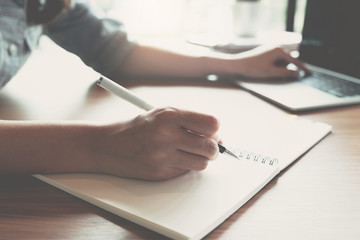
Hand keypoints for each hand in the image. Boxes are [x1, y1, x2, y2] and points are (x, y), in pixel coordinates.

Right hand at [95, 107, 219, 179]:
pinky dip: (184, 165)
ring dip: (200, 158)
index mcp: (169, 116)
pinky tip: (172, 158)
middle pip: (210, 147)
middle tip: (205, 145)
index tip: (211, 131)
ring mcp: (163, 157)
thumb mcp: (162, 114)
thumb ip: (190, 122)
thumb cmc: (138, 127)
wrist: (108, 145)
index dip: (214, 129)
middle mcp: (166, 135)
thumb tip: (217, 136)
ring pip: (202, 163)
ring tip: (187, 151)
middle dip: (212, 148)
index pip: (211, 124)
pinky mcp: (160, 173)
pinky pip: (186, 171)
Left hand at [232, 46, 310, 78]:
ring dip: (280, 69)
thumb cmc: (253, 69)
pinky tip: (266, 71)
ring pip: (281, 62)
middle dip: (287, 70)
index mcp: (279, 50)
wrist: (237, 64)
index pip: (295, 61)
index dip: (303, 69)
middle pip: (288, 61)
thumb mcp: (271, 73)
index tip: (310, 74)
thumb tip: (298, 74)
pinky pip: (275, 61)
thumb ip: (286, 73)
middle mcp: (276, 47)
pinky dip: (275, 67)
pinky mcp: (266, 53)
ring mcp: (271, 49)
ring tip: (267, 73)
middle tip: (279, 76)